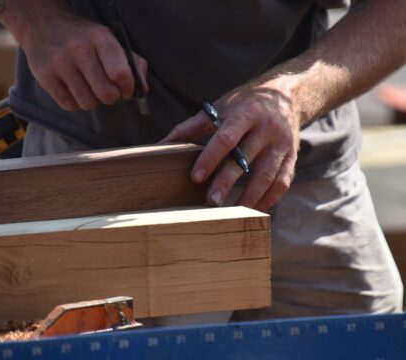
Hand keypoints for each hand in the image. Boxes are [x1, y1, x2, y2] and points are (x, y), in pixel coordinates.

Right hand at [20, 12, 147, 110]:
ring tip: (89, 88)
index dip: (127, 88)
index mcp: (100, 38)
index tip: (126, 89)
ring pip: (88, 103)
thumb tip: (141, 89)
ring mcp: (60, 64)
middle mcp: (79, 50)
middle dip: (112, 97)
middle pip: (106, 94)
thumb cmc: (84, 39)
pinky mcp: (45, 77)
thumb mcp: (109, 40)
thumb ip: (131, 63)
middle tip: (108, 91)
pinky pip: (70, 106)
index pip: (120, 74)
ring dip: (93, 101)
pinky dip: (76, 102)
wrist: (43, 25)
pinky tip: (74, 88)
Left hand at [161, 81, 300, 210]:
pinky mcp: (292, 157)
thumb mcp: (219, 108)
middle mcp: (267, 128)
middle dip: (227, 182)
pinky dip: (268, 199)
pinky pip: (282, 182)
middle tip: (210, 202)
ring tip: (232, 214)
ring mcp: (282, 144)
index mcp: (246, 113)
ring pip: (266, 176)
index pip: (227, 138)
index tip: (196, 177)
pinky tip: (253, 209)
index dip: (211, 158)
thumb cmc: (244, 104)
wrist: (287, 96)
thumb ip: (191, 127)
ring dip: (249, 197)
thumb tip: (161, 145)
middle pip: (246, 160)